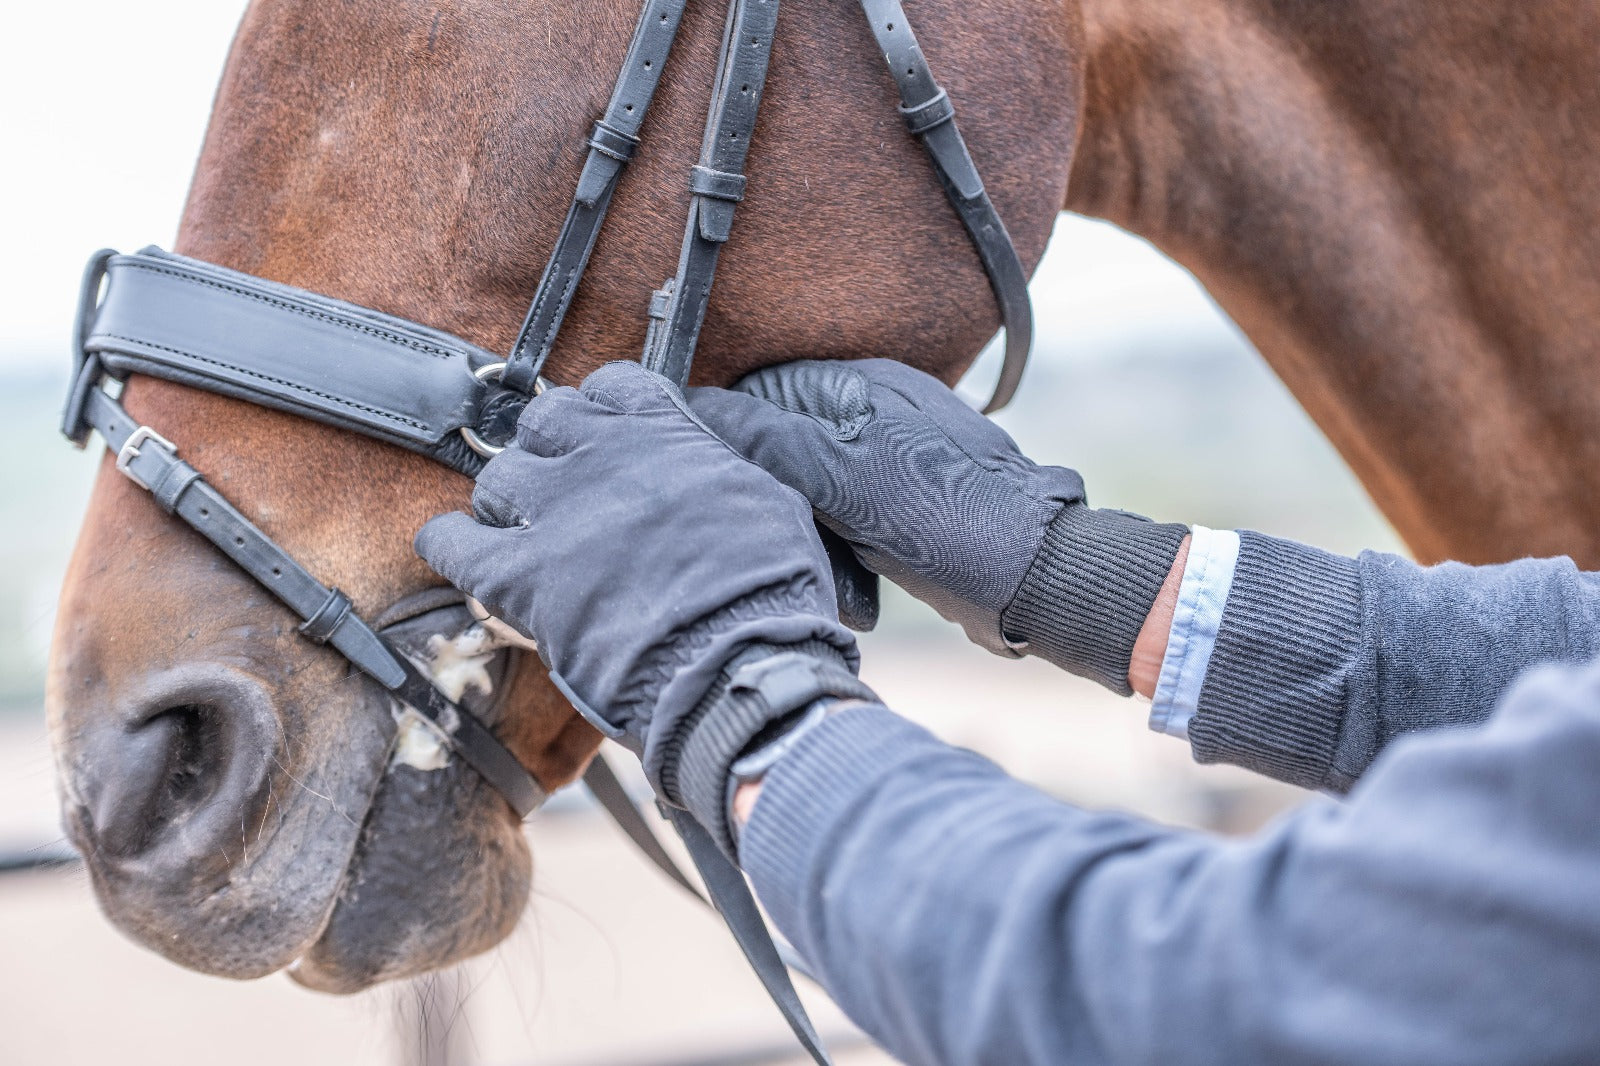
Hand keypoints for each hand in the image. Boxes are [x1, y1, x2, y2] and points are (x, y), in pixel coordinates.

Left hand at [415, 363, 868, 846]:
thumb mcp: (769, 499)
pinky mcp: (518, 575)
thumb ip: (720, 469)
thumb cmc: (770, 591)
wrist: (737, 662)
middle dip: (551, 451)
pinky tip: (458, 550)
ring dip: (509, 503)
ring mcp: (554, 512)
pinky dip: (449, 543)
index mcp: (664, 433)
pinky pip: (450, 541)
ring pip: (497, 477)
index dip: (607, 414)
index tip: (610, 440)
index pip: (613, 385)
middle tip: (565, 492)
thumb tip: (705, 469)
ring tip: (525, 535)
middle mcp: (601, 457)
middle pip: (544, 421)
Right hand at [687, 360, 1187, 691]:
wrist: (1040, 577)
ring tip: (836, 584)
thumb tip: (694, 408)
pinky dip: (847, 559)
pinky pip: (852, 524)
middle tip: (785, 549)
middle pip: (786, 450)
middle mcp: (878, 413)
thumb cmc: (946, 520)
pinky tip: (860, 594)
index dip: (733, 445)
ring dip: (815, 543)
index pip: (758, 397)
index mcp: (859, 385)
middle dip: (779, 506)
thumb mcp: (838, 476)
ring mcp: (898, 460)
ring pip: (816, 495)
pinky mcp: (913, 506)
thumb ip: (765, 437)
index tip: (719, 492)